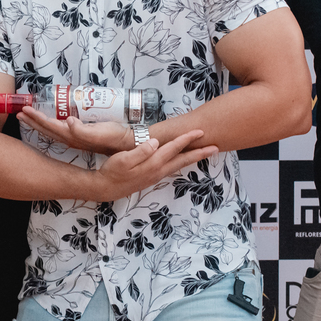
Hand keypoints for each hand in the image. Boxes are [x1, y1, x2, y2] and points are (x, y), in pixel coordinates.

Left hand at [17, 106, 133, 154]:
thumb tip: (68, 121)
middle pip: (46, 129)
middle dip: (32, 121)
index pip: (49, 126)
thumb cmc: (113, 136)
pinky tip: (51, 121)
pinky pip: (60, 129)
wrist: (127, 144)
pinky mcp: (81, 134)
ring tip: (28, 116)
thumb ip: (82, 130)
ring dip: (39, 123)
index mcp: (71, 136)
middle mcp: (70, 138)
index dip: (36, 118)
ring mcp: (75, 137)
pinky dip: (51, 123)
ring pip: (51, 129)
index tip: (24, 110)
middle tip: (19, 113)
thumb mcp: (98, 132)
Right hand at [95, 129, 217, 200]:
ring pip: (179, 165)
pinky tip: (183, 160)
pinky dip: (182, 162)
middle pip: (183, 160)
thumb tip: (156, 143)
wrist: (105, 189)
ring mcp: (156, 175)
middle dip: (199, 152)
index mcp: (152, 163)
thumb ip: (140, 151)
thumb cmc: (112, 171)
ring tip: (205, 153)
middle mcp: (158, 170)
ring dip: (193, 158)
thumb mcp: (123, 159)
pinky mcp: (153, 177)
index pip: (173, 148)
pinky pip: (172, 168)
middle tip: (215, 147)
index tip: (200, 131)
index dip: (187, 139)